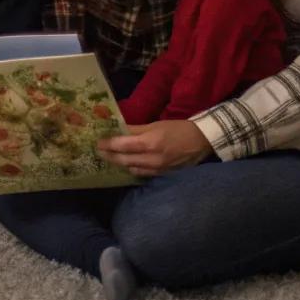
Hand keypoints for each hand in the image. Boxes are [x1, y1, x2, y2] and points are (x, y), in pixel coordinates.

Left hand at [99, 120, 213, 176]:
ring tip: (109, 157)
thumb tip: (119, 129)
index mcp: (151, 142)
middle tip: (99, 151)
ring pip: (131, 168)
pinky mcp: (162, 175)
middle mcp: (152, 158)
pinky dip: (132, 168)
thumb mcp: (156, 124)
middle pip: (124, 159)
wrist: (201, 142)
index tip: (98, 142)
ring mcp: (157, 169)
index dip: (109, 145)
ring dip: (119, 163)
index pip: (123, 145)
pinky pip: (142, 174)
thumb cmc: (178, 128)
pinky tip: (126, 164)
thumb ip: (136, 129)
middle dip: (110, 155)